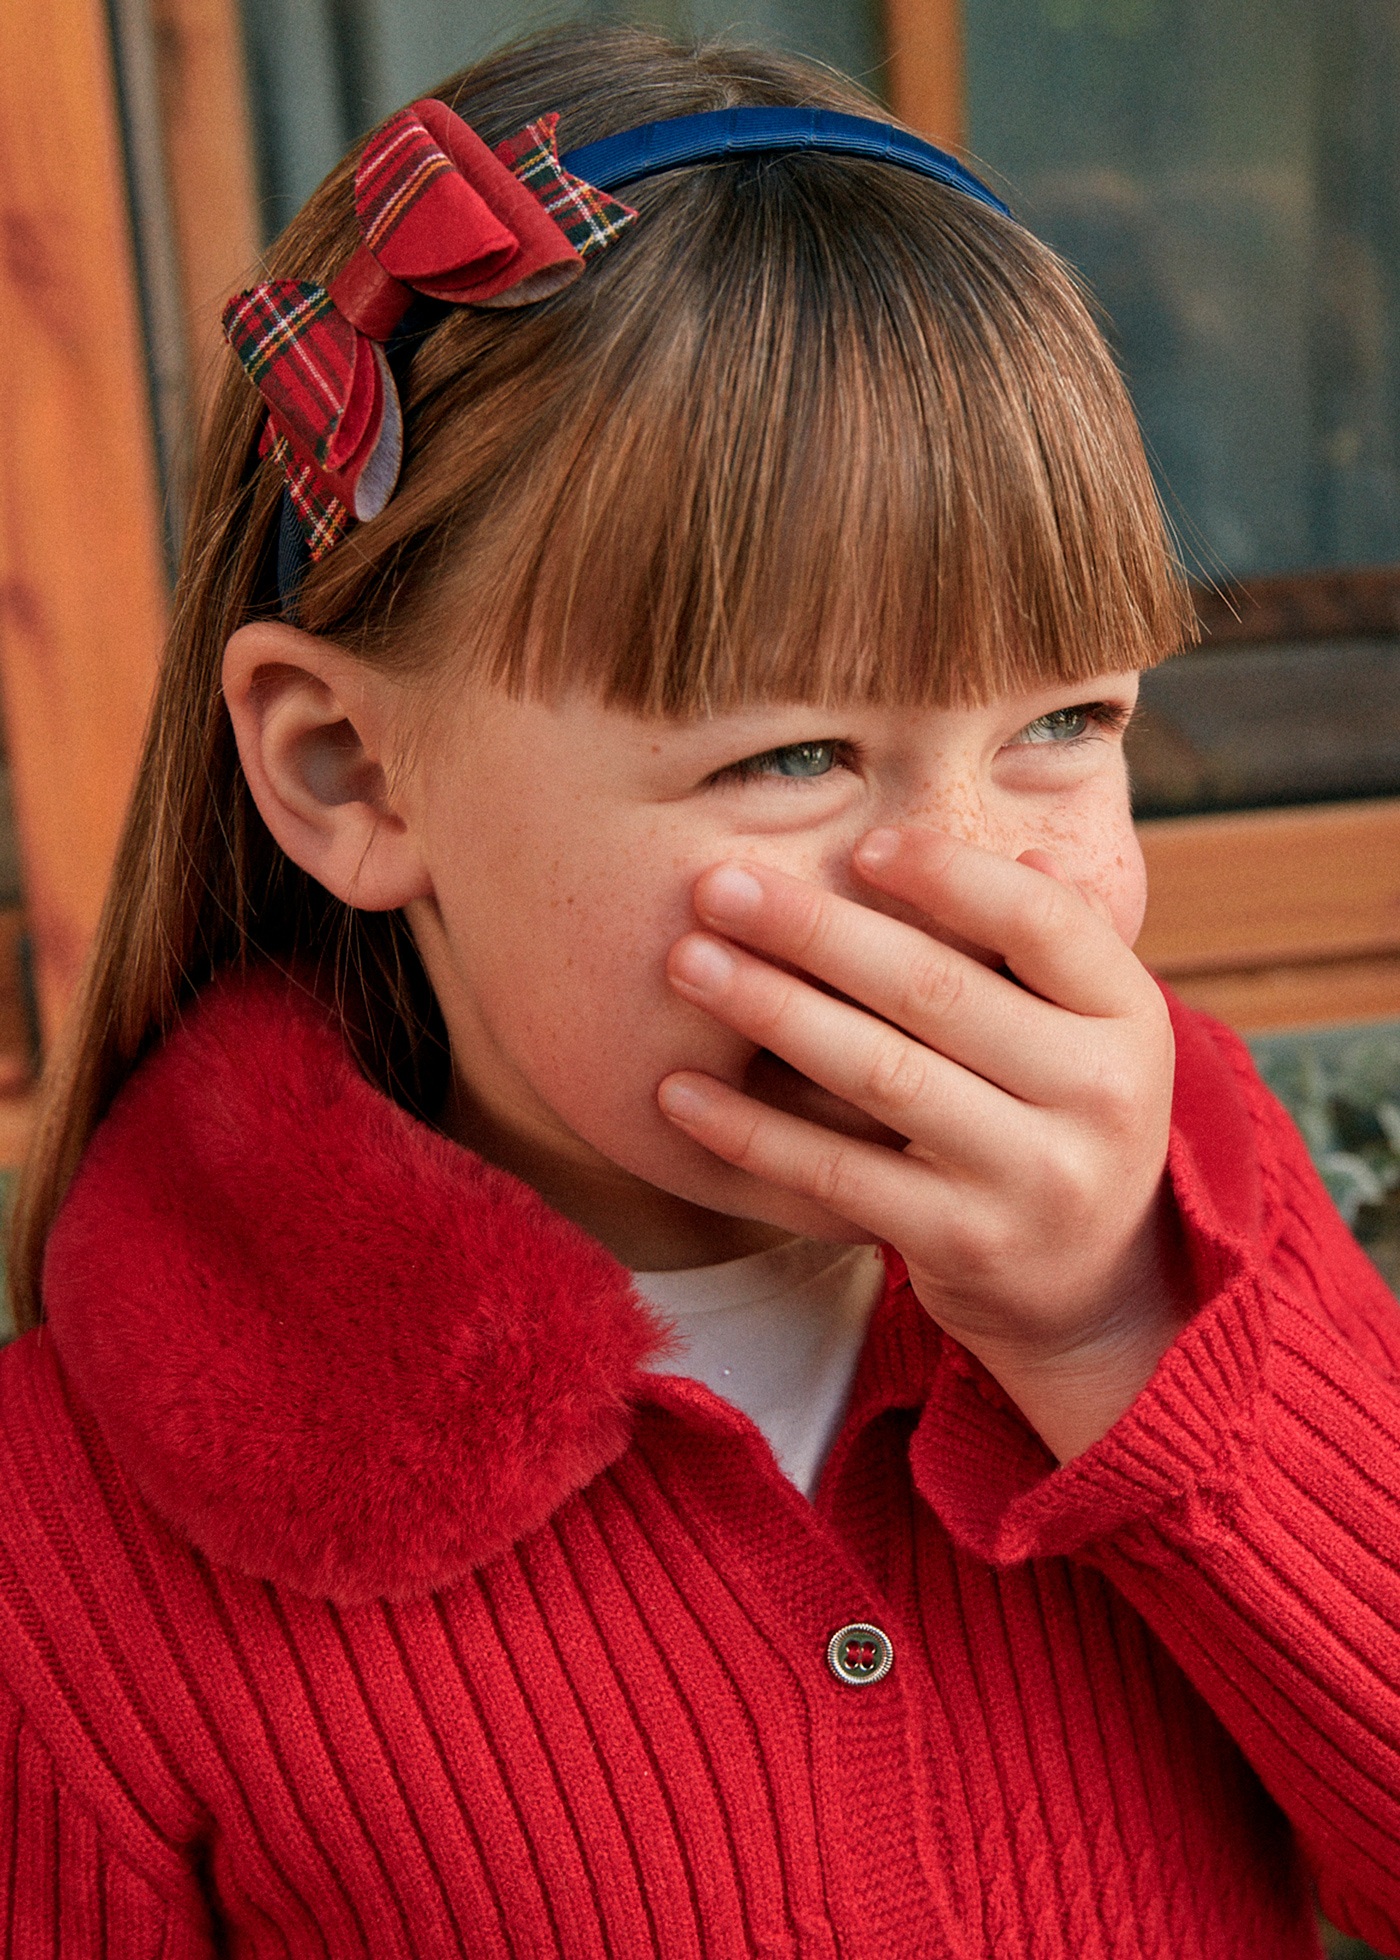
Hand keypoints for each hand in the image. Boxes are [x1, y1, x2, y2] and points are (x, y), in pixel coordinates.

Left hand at [658, 826, 1188, 1460]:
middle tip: (718, 886)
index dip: (947, 875)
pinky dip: (751, 1131)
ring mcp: (1030, 1177)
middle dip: (813, 930)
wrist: (1092, 1287)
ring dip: (770, 1011)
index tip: (860, 845)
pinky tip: (679, 1092)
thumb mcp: (1088, 1028)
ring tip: (688, 963)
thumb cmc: (1062, 1115)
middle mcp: (1097, 1094)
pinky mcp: (960, 1244)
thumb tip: (1023, 844)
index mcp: (1128, 1016)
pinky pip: (836, 1173)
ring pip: (878, 1074)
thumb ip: (1052, 944)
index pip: (1040, 921)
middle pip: (934, 990)